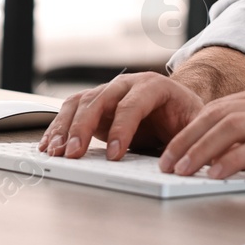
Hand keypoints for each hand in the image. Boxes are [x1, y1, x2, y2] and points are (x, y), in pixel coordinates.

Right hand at [38, 72, 203, 160]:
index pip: (132, 104)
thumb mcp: (195, 123)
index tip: (115, 155)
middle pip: (99, 100)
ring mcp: (108, 92)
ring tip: (54, 151)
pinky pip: (71, 111)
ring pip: (80, 103)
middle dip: (84, 127)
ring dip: (64, 127)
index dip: (122, 128)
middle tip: (74, 154)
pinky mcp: (94, 104)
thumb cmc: (184, 115)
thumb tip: (182, 159)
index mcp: (153, 86)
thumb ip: (190, 136)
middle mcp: (126, 84)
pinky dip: (58, 127)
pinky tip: (49, 145)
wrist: (176, 104)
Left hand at [158, 82, 244, 180]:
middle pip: (217, 115)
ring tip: (182, 171)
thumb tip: (233, 151)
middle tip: (166, 162)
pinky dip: (232, 160)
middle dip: (186, 140)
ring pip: (230, 128)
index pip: (220, 108)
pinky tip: (217, 174)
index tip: (174, 150)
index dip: (191, 129)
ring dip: (200, 150)